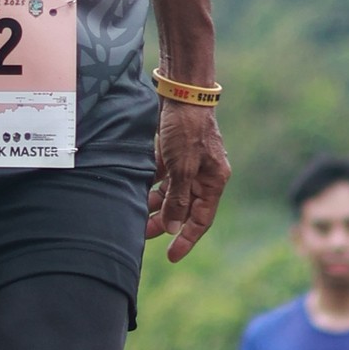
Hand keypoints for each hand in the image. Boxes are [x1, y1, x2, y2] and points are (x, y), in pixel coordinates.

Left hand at [147, 101, 229, 260]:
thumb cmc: (186, 130)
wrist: (181, 93)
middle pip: (183, 207)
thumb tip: (172, 228)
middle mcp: (203, 174)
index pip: (201, 219)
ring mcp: (188, 163)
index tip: (171, 256)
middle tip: (142, 233)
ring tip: (135, 212)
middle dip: (164, 222)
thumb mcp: (182, 168)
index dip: (187, 239)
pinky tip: (134, 189)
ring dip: (155, 203)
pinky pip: (162, 176)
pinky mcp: (174, 152)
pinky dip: (151, 184)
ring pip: (170, 193)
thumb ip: (177, 199)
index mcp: (213, 181)